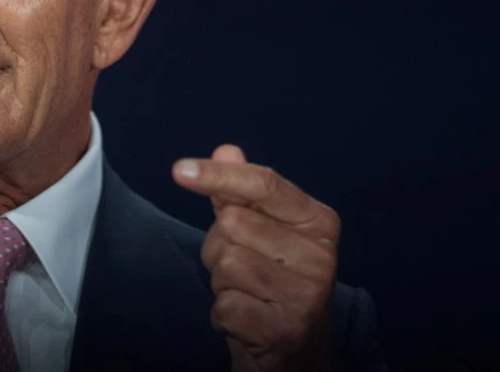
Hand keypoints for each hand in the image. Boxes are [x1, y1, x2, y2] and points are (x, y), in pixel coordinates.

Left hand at [173, 145, 338, 371]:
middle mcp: (321, 255)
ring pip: (225, 264)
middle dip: (219, 245)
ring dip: (221, 281)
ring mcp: (307, 294)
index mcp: (318, 221)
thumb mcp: (261, 233)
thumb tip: (226, 149)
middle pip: (233, 224)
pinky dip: (223, 314)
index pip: (264, 184)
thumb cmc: (273, 281)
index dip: (218, 175)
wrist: (295, 352)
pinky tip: (245, 319)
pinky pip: (224, 305)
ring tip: (246, 292)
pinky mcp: (287, 329)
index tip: (178, 170)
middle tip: (241, 266)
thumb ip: (241, 193)